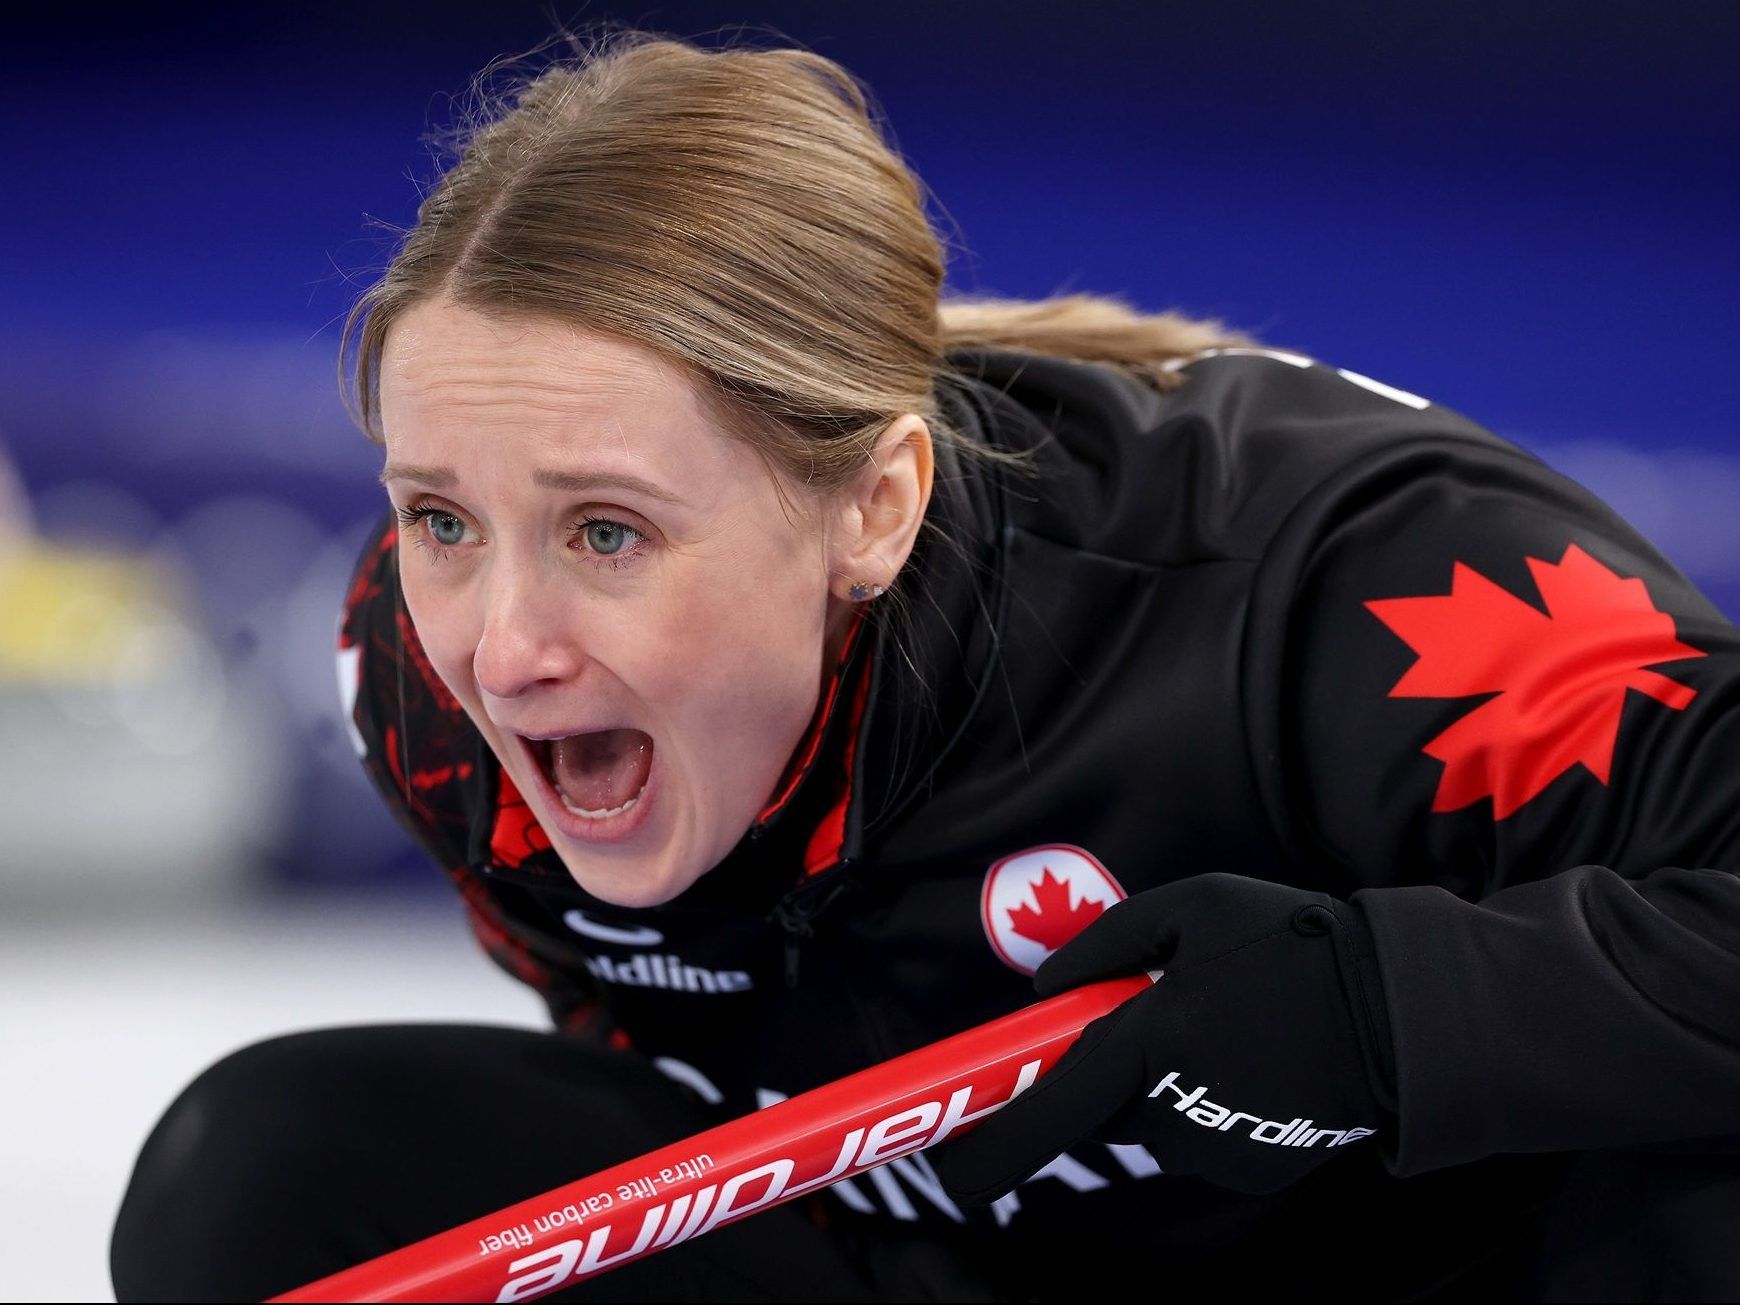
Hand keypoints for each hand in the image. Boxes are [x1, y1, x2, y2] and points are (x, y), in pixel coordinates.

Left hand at [931, 873, 1397, 1198]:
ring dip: (1163, 1079)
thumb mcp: (1193, 908)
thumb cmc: (1292, 946)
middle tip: (1164, 1008)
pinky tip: (1257, 1056)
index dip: (996, 1150)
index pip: (1054, 1109)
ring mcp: (1215, 1146)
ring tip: (1229, 1022)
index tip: (952, 1174)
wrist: (1402, 1012)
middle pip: (1101, 1105)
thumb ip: (1106, 946)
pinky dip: (1208, 1099)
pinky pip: (1198, 1133)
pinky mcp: (1251, 1166)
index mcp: (1152, 1040)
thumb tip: (1049, 991)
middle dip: (1110, 1066)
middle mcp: (1175, 1107)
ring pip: (1152, 1117)